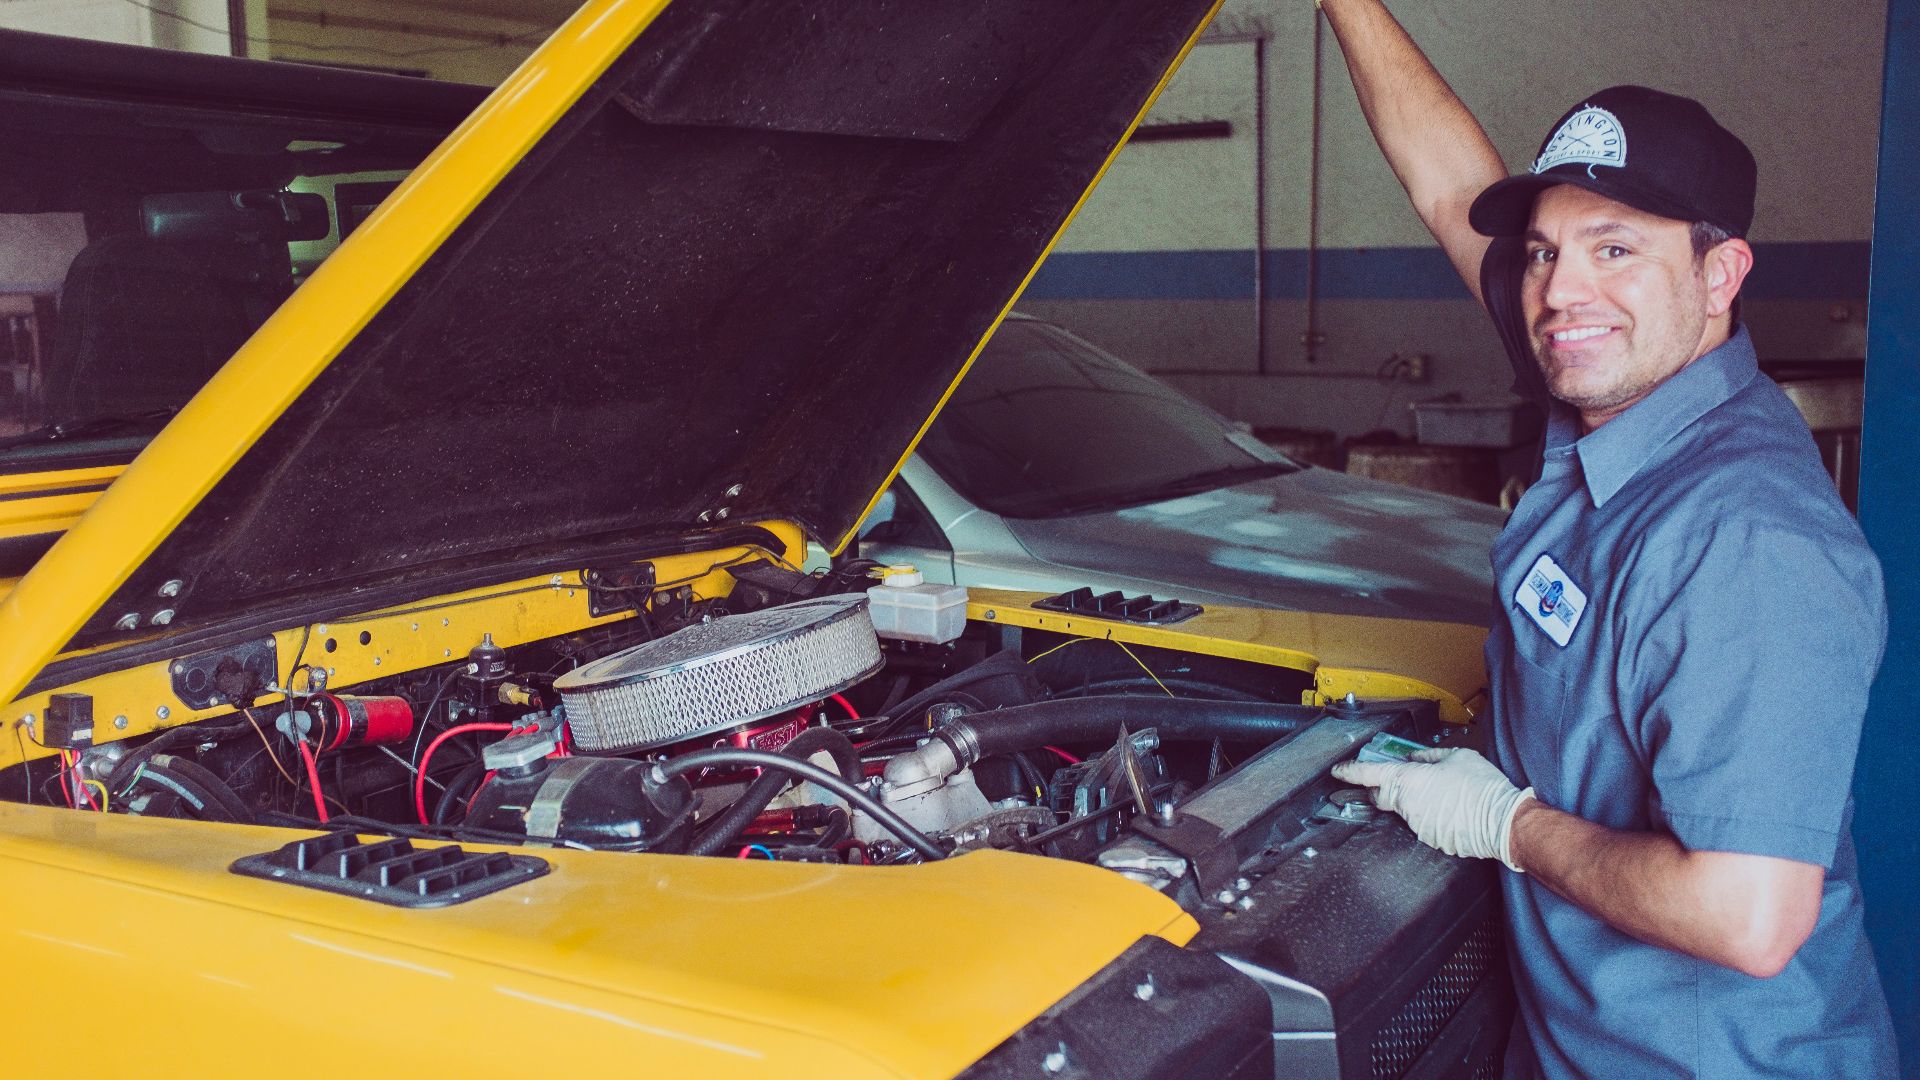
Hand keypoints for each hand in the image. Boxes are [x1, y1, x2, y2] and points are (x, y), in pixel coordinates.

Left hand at [1331, 748, 1534, 870]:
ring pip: (1405, 811)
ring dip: (1414, 802)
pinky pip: (1423, 824)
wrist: (1503, 821)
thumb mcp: (1457, 757)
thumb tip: (1415, 758)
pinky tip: (1451, 810)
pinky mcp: (1430, 839)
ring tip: (1443, 794)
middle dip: (1382, 788)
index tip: (1339, 771)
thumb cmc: (1482, 786)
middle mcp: (1407, 805)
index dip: (1350, 772)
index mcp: (1409, 780)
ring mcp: (1417, 825)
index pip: (1369, 775)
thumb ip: (1429, 756)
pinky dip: (1431, 816)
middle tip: (1398, 780)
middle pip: (1381, 796)